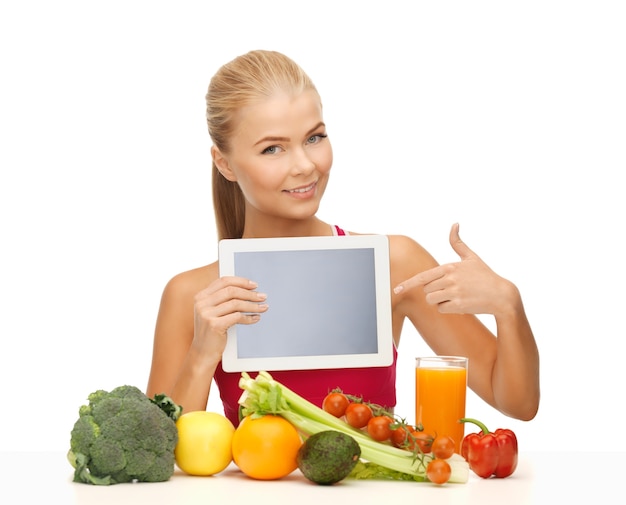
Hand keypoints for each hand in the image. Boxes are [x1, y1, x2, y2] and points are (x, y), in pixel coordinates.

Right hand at [192, 276, 267, 356]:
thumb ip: (223, 300)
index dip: (241, 281)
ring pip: (236, 303)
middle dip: (250, 293)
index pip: (223, 281)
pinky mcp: (214, 325)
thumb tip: (248, 290)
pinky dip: (249, 317)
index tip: (254, 285)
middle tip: (262, 296)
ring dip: (252, 305)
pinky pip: (237, 317)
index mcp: (201, 296)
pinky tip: (255, 318)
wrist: (202, 353)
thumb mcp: (212, 312)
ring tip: (263, 307)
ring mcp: (206, 314)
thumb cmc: (211, 332)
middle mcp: (202, 303)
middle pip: (231, 290)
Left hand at [394, 224, 514, 315]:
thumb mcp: (471, 257)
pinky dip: (447, 308)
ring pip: (431, 300)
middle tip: (450, 290)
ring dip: (439, 301)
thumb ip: (458, 243)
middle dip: (434, 291)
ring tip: (454, 296)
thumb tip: (454, 224)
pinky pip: (441, 309)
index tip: (396, 289)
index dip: (407, 284)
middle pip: (426, 290)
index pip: (423, 277)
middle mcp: (450, 279)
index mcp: (450, 267)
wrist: (502, 295)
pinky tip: (460, 304)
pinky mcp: (459, 306)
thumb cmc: (485, 276)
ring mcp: (454, 293)